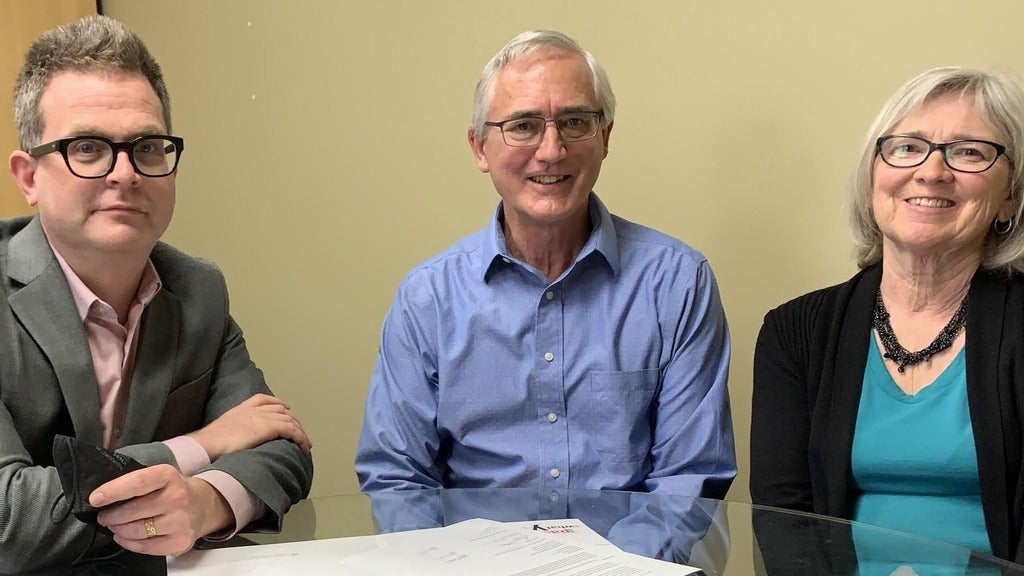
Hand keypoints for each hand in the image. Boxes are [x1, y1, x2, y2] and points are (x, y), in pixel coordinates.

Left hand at [90, 465, 231, 555]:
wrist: (203, 505)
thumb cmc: (172, 491)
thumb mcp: (160, 477)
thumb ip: (136, 482)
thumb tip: (103, 494)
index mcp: (169, 476)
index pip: (137, 482)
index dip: (113, 491)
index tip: (95, 499)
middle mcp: (178, 497)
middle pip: (133, 511)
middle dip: (111, 516)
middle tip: (104, 516)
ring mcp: (181, 521)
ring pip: (137, 531)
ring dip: (118, 530)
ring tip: (115, 526)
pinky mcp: (181, 541)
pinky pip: (145, 546)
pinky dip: (128, 543)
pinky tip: (124, 536)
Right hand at [188, 393, 312, 460]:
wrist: (208, 444)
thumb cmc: (210, 443)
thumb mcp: (222, 429)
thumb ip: (233, 430)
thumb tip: (236, 440)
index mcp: (242, 408)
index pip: (264, 399)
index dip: (277, 403)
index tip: (286, 408)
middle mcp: (254, 410)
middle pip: (281, 410)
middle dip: (292, 420)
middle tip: (299, 432)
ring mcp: (262, 417)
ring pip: (289, 420)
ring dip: (300, 432)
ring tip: (305, 443)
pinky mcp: (269, 428)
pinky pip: (291, 431)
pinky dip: (300, 438)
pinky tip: (304, 447)